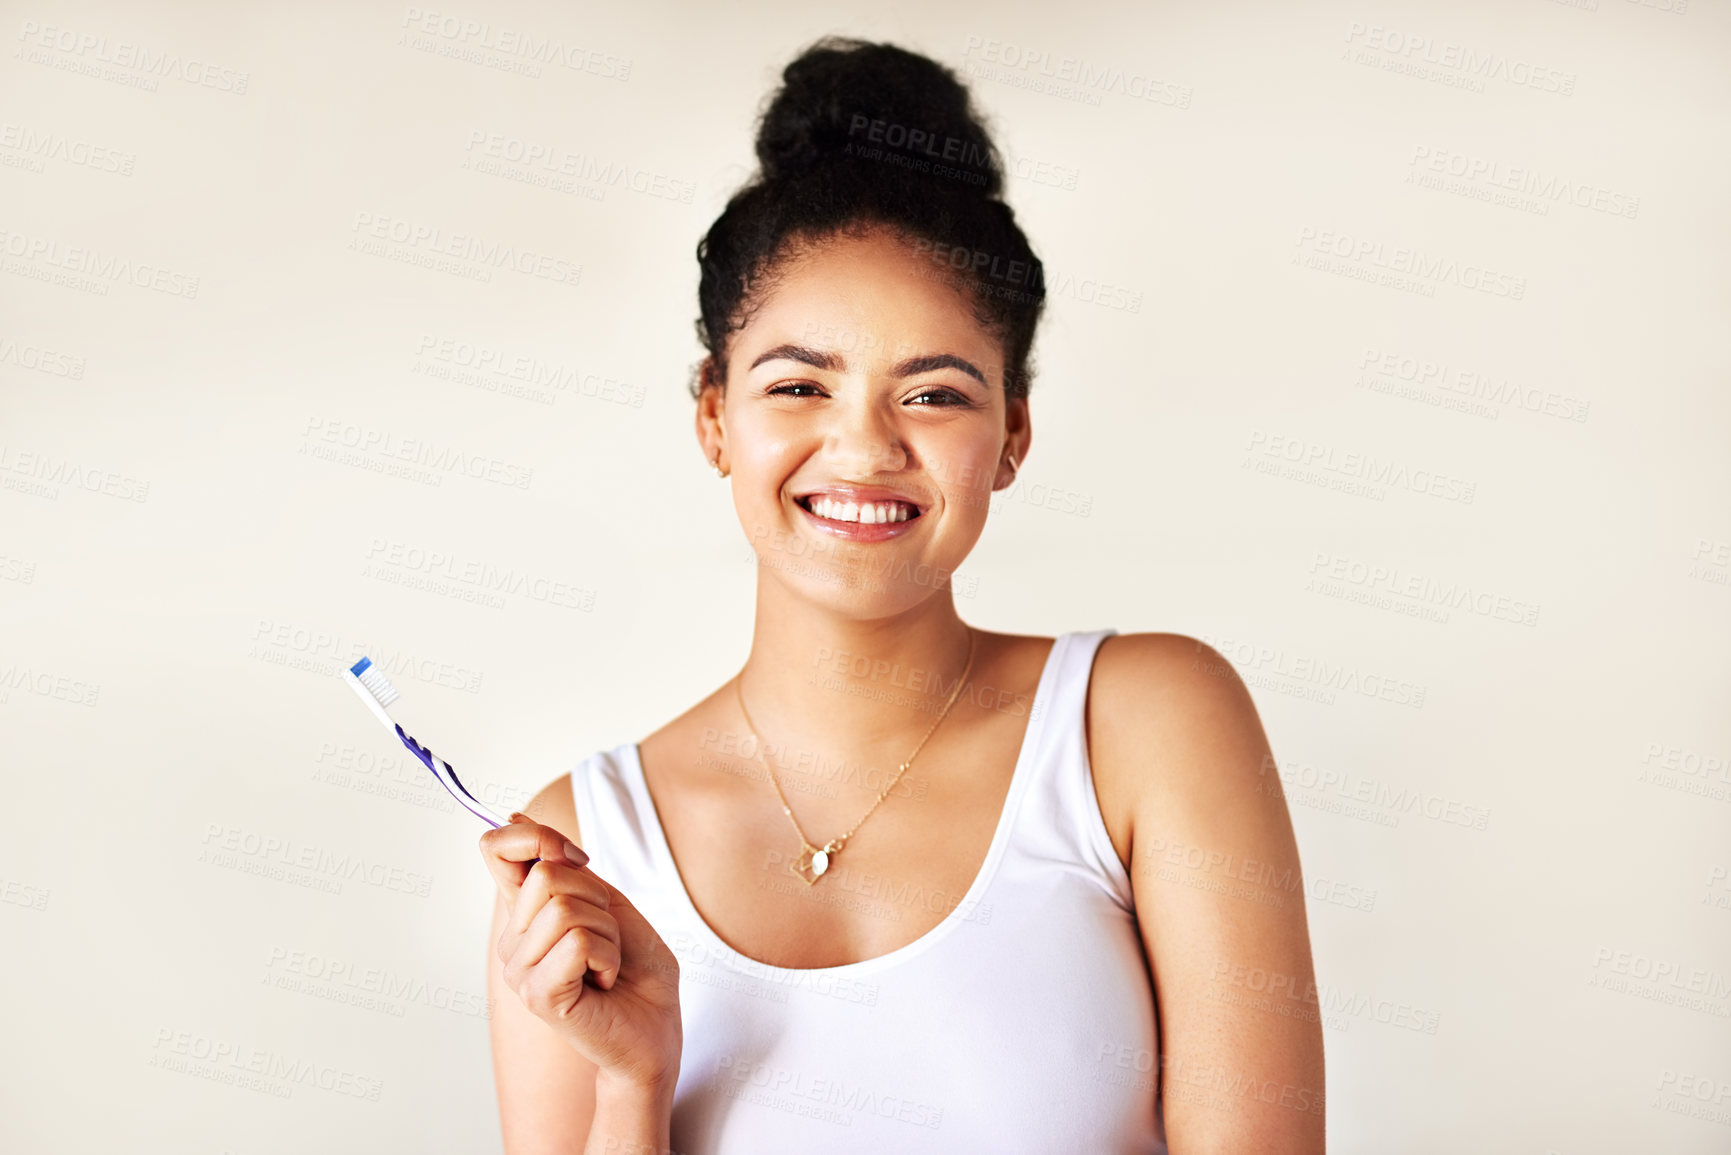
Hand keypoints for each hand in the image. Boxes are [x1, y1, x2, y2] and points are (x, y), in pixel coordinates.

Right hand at [480, 814, 682, 1090]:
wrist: (657, 1027)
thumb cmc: (635, 968)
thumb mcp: (605, 902)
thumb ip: (562, 867)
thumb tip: (515, 818)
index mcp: (524, 914)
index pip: (496, 849)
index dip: (537, 837)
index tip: (578, 860)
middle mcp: (513, 941)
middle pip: (547, 875)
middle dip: (597, 898)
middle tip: (607, 938)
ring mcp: (520, 971)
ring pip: (566, 909)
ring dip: (608, 933)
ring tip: (606, 964)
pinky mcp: (538, 996)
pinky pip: (577, 943)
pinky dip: (608, 957)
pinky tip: (604, 982)